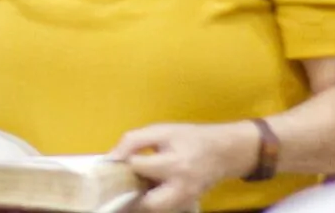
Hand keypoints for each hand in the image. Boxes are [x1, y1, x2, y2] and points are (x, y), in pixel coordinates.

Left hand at [111, 121, 261, 210]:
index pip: (138, 167)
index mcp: (175, 164)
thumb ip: (133, 141)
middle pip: (148, 204)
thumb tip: (111, 158)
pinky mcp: (187, 205)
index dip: (125, 162)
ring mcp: (186, 200)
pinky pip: (164, 210)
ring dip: (143, 201)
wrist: (223, 151)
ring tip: (138, 186)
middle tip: (127, 181)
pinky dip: (154, 202)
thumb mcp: (161, 130)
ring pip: (156, 211)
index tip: (121, 159)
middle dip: (133, 194)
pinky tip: (151, 189)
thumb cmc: (190, 138)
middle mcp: (182, 188)